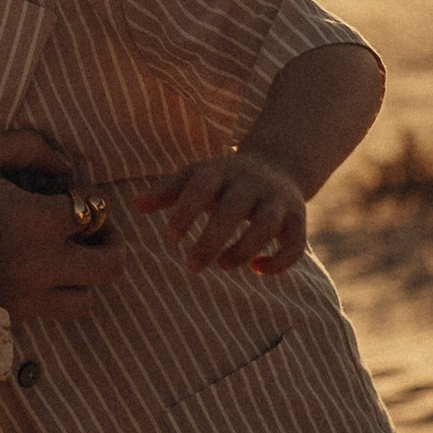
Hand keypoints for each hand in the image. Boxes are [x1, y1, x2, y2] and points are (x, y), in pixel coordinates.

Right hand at [0, 133, 121, 320]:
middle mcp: (41, 266)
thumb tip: (65, 164)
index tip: (72, 193)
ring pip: (85, 300)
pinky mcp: (8, 320)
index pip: (93, 211)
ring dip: (85, 278)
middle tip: (99, 233)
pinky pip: (48, 315)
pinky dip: (51, 297)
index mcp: (37, 222)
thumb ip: (27, 146)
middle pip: (109, 266)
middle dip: (112, 245)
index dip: (89, 198)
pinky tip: (33, 276)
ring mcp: (26, 299)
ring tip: (70, 261)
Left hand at [133, 150, 307, 274]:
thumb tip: (134, 205)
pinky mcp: (299, 218)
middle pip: (234, 208)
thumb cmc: (224, 178)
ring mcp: (277, 199)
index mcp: (221, 170)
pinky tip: (257, 269)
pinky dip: (279, 262)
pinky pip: (296, 244)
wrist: (279, 163)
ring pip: (267, 226)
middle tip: (191, 267)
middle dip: (212, 240)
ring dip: (244, 250)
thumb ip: (167, 192)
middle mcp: (251, 182)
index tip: (170, 240)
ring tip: (222, 266)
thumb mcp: (196, 177)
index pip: (202, 186)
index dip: (185, 211)